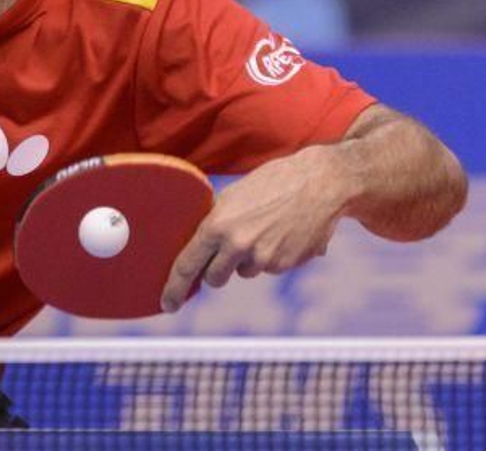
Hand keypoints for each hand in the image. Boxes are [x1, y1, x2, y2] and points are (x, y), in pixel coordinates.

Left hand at [160, 145, 352, 312]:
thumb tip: (196, 248)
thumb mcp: (232, 196)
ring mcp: (264, 258)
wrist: (318, 182)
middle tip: (227, 251)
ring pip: (244, 272)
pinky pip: (268, 269)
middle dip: (216, 271)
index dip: (174, 288)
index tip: (167, 304)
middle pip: (215, 278)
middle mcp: (238, 245)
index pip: (188, 266)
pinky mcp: (286, 264)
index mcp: (217, 225)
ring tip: (263, 228)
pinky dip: (271, 256)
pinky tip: (282, 233)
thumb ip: (213, 222)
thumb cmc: (270, 182)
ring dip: (247, 260)